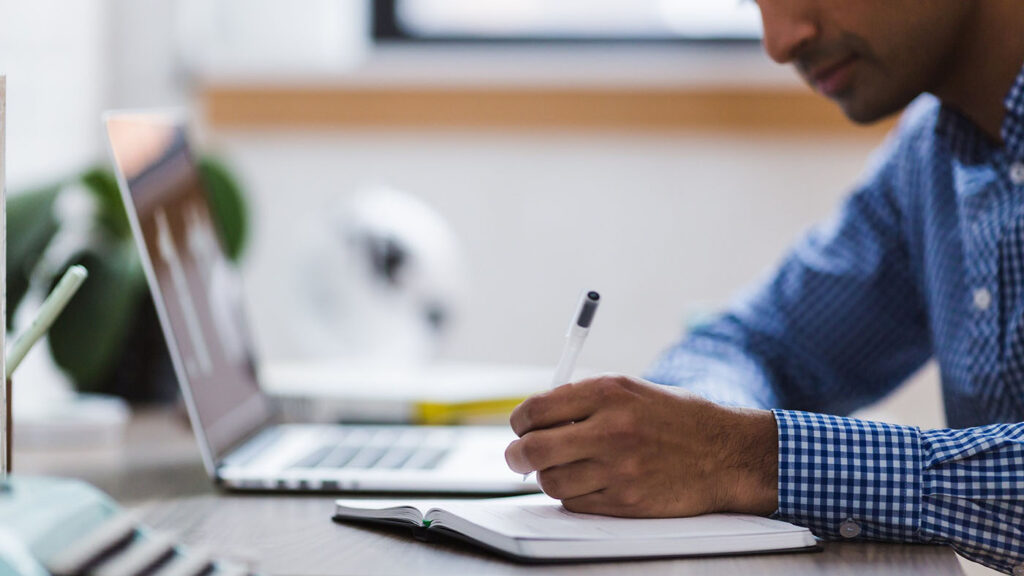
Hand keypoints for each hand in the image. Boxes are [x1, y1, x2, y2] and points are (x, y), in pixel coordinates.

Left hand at [505, 375, 777, 516]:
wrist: (726, 453)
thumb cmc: (676, 418)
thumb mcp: (631, 391)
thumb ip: (583, 400)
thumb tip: (534, 419)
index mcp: (608, 392)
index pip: (536, 410)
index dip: (519, 422)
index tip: (520, 427)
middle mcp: (611, 429)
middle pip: (533, 449)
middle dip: (517, 455)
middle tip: (518, 457)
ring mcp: (618, 469)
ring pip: (550, 481)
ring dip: (548, 477)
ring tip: (562, 468)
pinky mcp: (626, 502)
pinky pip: (575, 503)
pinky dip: (573, 495)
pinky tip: (588, 482)